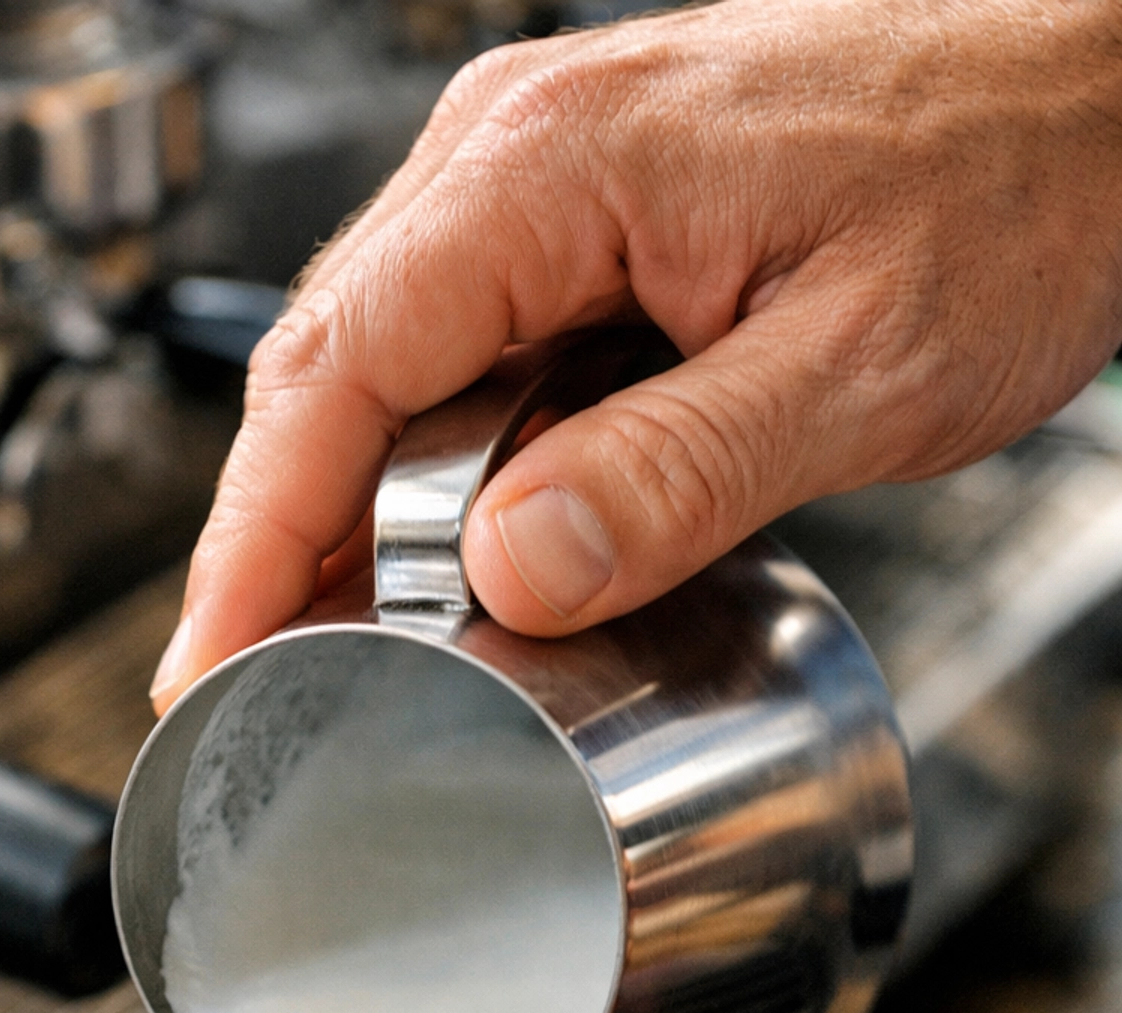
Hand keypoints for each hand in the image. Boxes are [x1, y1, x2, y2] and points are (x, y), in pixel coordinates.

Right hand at [151, 0, 1121, 710]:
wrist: (1099, 85)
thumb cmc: (1012, 181)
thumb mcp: (857, 364)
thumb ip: (678, 472)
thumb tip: (514, 570)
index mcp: (556, 166)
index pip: (342, 364)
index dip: (257, 530)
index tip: (214, 659)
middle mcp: (519, 151)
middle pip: (328, 367)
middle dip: (271, 540)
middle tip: (245, 694)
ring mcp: (543, 181)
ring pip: (383, 367)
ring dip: (344, 514)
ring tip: (322, 655)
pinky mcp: (583, 224)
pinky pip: (461, 355)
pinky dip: (426, 469)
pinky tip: (436, 565)